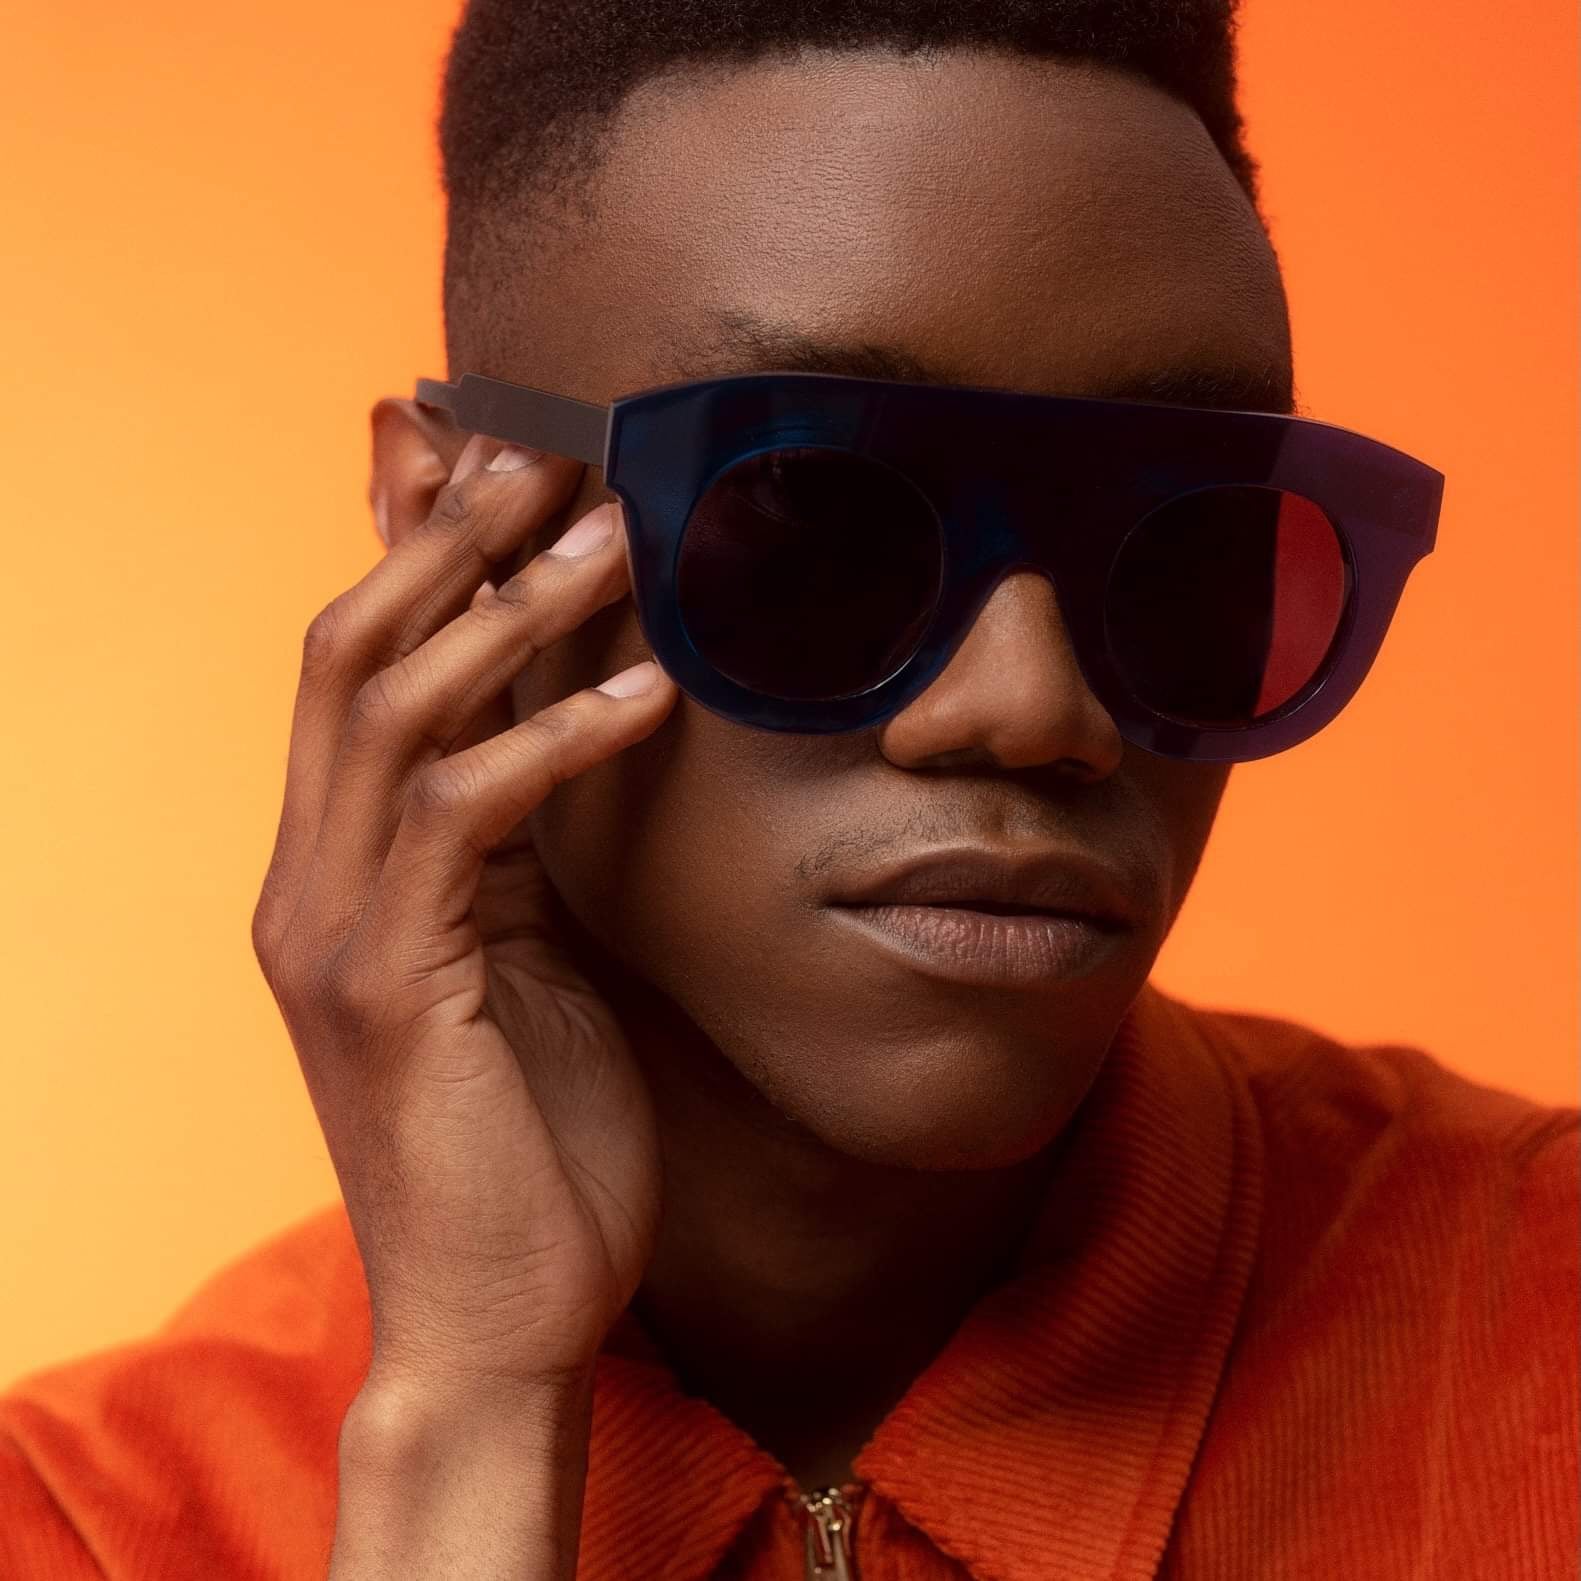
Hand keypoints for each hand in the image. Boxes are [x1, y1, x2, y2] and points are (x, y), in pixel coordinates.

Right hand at [251, 433, 678, 1401]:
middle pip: (350, 652)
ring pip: (392, 710)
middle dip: (445, 541)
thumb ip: (523, 839)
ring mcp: (334, 932)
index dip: (408, 549)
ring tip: (612, 534)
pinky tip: (647, 693)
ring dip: (507, 612)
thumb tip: (565, 721)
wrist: (502, 1313)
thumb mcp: (530, 952)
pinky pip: (466, 818)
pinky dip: (555, 741)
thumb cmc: (535, 1133)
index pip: (359, 667)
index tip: (479, 451)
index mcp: (343, 870)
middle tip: (546, 449)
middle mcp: (310, 882)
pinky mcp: (385, 987)